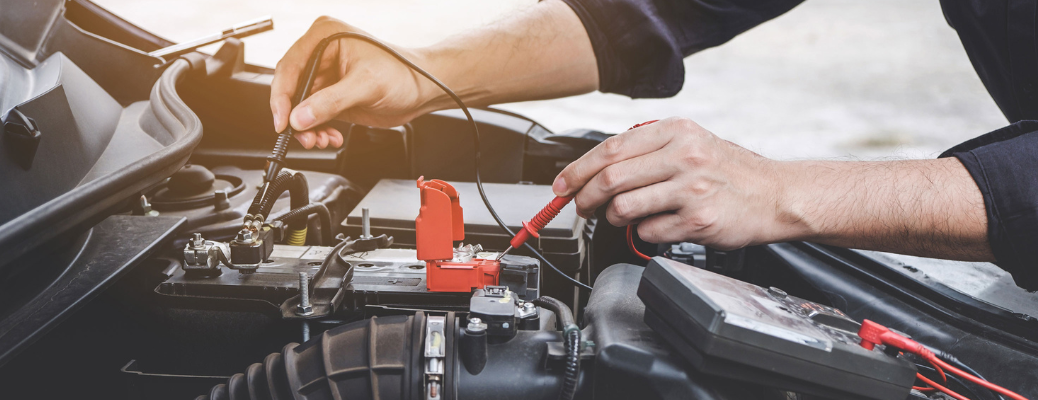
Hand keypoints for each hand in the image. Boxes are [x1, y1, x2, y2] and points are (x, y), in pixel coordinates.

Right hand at [270, 16, 438, 148]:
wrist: (423, 90)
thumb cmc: (404, 73)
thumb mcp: (365, 86)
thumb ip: (330, 102)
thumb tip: (300, 117)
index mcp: (325, 37)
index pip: (290, 66)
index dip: (282, 96)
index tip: (283, 120)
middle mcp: (321, 54)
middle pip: (292, 88)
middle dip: (296, 117)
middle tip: (302, 136)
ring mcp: (326, 75)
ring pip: (301, 106)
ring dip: (307, 128)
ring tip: (320, 140)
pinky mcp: (332, 95)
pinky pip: (314, 115)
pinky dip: (318, 129)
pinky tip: (330, 136)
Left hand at [552, 117, 797, 249]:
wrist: (777, 195)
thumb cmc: (730, 172)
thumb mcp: (691, 143)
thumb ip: (648, 150)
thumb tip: (595, 169)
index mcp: (676, 131)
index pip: (611, 149)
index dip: (578, 170)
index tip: (561, 185)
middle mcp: (684, 156)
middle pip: (611, 179)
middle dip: (586, 197)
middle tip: (581, 208)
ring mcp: (691, 189)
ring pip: (625, 207)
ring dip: (614, 218)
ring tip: (623, 217)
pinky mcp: (698, 220)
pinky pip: (649, 232)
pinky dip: (644, 233)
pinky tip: (658, 226)